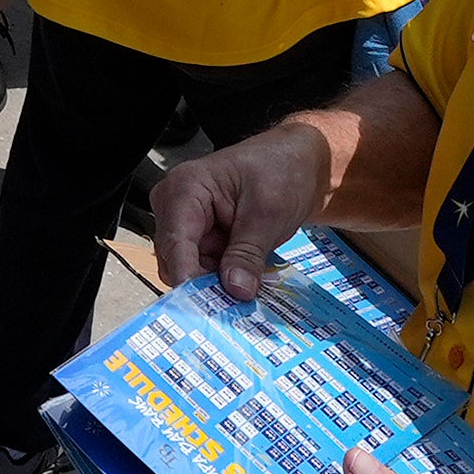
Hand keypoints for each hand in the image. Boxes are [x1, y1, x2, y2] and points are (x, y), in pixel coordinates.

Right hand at [149, 118, 333, 299]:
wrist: (298, 162)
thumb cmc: (281, 168)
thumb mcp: (269, 211)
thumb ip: (248, 252)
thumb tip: (235, 290)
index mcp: (184, 190)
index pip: (175, 245)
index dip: (189, 281)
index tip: (208, 310)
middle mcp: (176, 209)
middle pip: (176, 263)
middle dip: (205, 288)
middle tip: (237, 307)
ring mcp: (188, 227)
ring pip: (190, 273)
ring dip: (218, 288)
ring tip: (247, 295)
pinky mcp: (203, 242)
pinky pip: (205, 272)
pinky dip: (225, 282)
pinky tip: (245, 286)